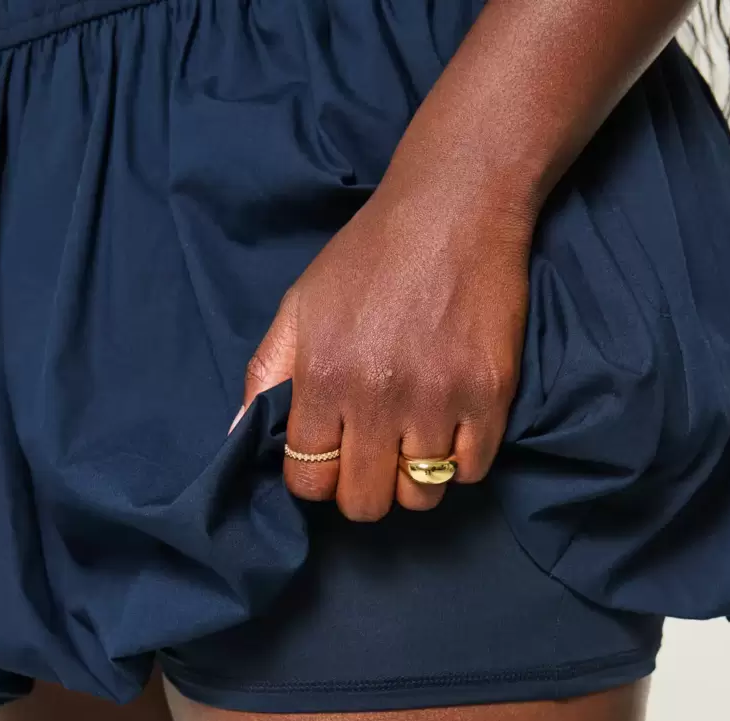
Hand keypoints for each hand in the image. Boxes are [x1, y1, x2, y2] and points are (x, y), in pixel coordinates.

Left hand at [239, 167, 533, 520]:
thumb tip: (239, 436)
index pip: (308, 480)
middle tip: (371, 458)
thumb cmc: (368, 257)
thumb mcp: (299, 307)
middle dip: (361, 489)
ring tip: (412, 444)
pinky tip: (450, 429)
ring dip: (412, 479)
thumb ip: (266, 375)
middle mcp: (377, 397)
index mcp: (323, 378)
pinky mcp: (490, 395)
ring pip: (420, 496)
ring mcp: (438, 401)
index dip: (315, 478)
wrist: (455, 207)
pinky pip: (472, 471)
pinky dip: (461, 461)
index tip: (331, 457)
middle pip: (364, 503)